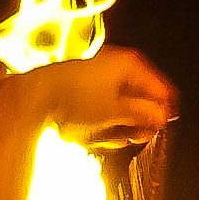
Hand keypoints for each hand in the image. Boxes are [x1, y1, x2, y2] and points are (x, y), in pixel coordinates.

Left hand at [11, 47, 176, 149]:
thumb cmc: (77, 99)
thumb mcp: (114, 111)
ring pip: (123, 97)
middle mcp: (117, 62)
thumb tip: (161, 117)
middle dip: (141, 117)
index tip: (161, 130)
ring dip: (124, 118)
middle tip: (139, 137)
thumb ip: (141, 114)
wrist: (35, 93)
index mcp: (130, 64)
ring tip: (118, 137)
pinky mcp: (85, 80)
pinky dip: (108, 113)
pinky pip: (105, 97)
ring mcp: (100, 69)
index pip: (160, 88)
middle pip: (141, 93)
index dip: (163, 111)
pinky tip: (102, 130)